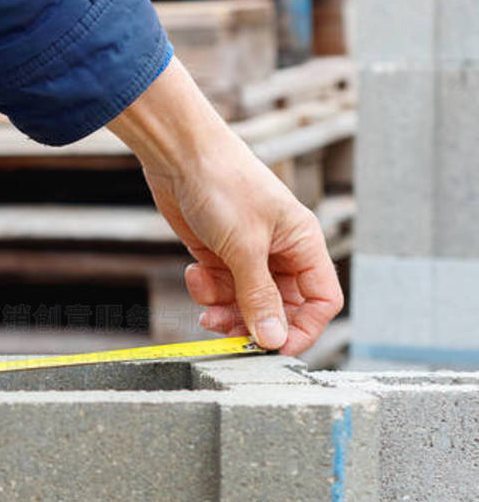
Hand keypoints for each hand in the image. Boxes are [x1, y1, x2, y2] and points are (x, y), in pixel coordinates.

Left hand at [108, 58, 342, 355]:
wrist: (179, 153)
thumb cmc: (223, 183)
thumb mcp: (244, 247)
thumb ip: (258, 297)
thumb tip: (273, 340)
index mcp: (303, 243)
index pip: (321, 301)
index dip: (303, 329)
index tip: (273, 348)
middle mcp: (281, 252)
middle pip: (280, 308)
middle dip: (253, 323)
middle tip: (228, 332)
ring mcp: (249, 254)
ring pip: (246, 303)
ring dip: (225, 310)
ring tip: (206, 305)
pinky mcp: (220, 254)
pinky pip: (221, 289)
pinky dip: (207, 290)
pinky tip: (194, 272)